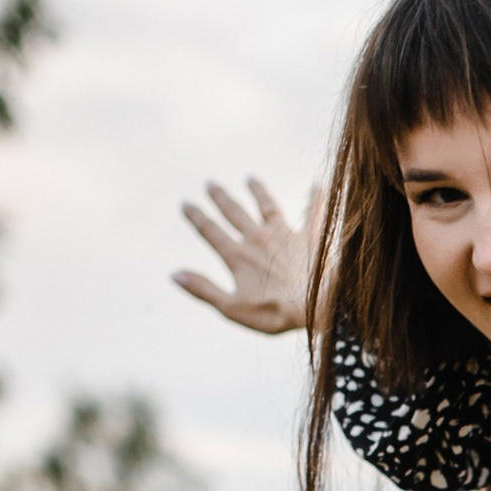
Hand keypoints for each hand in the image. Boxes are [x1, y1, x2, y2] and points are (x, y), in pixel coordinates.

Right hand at [171, 176, 317, 332]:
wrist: (315, 306)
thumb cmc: (273, 313)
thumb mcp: (231, 308)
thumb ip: (203, 289)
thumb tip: (174, 274)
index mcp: (237, 256)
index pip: (210, 232)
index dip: (196, 217)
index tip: (185, 203)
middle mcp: (258, 239)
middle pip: (234, 213)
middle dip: (221, 198)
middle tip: (210, 183)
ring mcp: (284, 235)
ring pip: (267, 206)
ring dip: (258, 191)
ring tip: (251, 178)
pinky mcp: (309, 238)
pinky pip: (313, 214)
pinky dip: (315, 200)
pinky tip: (317, 185)